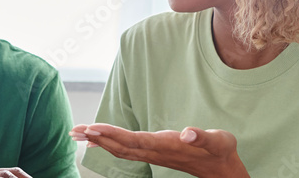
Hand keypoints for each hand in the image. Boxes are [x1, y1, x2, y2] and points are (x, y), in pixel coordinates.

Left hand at [70, 123, 248, 177]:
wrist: (222, 170)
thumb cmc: (220, 151)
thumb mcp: (218, 141)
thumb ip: (202, 137)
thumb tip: (186, 134)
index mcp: (166, 146)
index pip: (133, 140)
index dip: (112, 134)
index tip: (93, 128)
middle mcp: (156, 151)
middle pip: (120, 146)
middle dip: (98, 137)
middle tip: (76, 130)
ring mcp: (153, 154)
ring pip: (120, 149)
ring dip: (99, 141)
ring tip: (79, 133)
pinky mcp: (154, 153)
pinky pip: (126, 149)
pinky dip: (108, 143)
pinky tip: (96, 140)